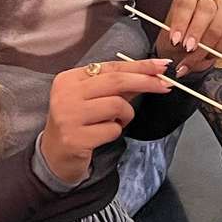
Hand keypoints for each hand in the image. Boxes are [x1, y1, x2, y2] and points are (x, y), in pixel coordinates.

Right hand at [41, 59, 170, 184]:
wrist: (55, 156)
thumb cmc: (79, 123)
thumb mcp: (95, 99)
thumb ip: (119, 86)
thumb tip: (153, 73)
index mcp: (69, 79)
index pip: (111, 67)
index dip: (139, 65)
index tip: (162, 66)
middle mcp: (65, 94)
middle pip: (116, 81)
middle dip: (146, 82)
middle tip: (166, 86)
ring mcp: (68, 116)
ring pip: (117, 105)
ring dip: (126, 115)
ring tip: (115, 122)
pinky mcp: (75, 138)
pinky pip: (113, 130)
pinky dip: (116, 132)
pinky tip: (102, 135)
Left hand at [157, 0, 221, 77]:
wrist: (193, 35)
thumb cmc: (181, 31)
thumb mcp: (171, 34)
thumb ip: (173, 43)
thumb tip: (173, 61)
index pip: (186, 2)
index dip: (180, 22)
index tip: (175, 40)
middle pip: (206, 11)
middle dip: (196, 33)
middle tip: (188, 49)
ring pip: (219, 26)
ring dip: (206, 47)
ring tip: (194, 60)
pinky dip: (218, 50)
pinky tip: (207, 58)